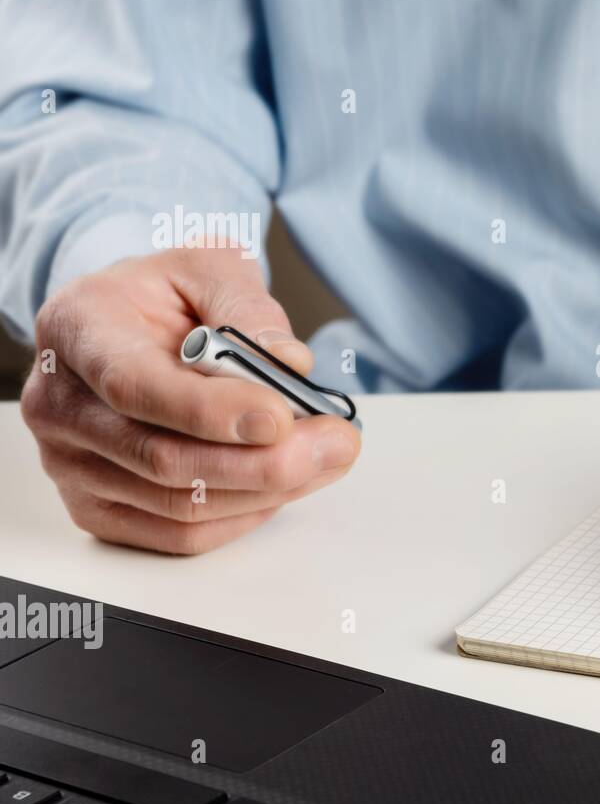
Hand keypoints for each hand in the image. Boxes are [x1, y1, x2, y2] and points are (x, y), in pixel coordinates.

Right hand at [21, 246, 360, 553]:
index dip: (208, 411)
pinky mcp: (98, 509)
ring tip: (328, 456)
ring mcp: (71, 464)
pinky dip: (245, 514)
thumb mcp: (211, 269)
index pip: (134, 386)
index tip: (279, 416)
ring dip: (268, 489)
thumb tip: (290, 363)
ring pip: (178, 505)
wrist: (131, 325)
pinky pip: (180, 534)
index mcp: (77, 330)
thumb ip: (249, 310)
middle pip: (161, 459)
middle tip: (336, 442)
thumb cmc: (168, 296)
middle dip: (262, 461)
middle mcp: (60, 403)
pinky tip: (287, 483)